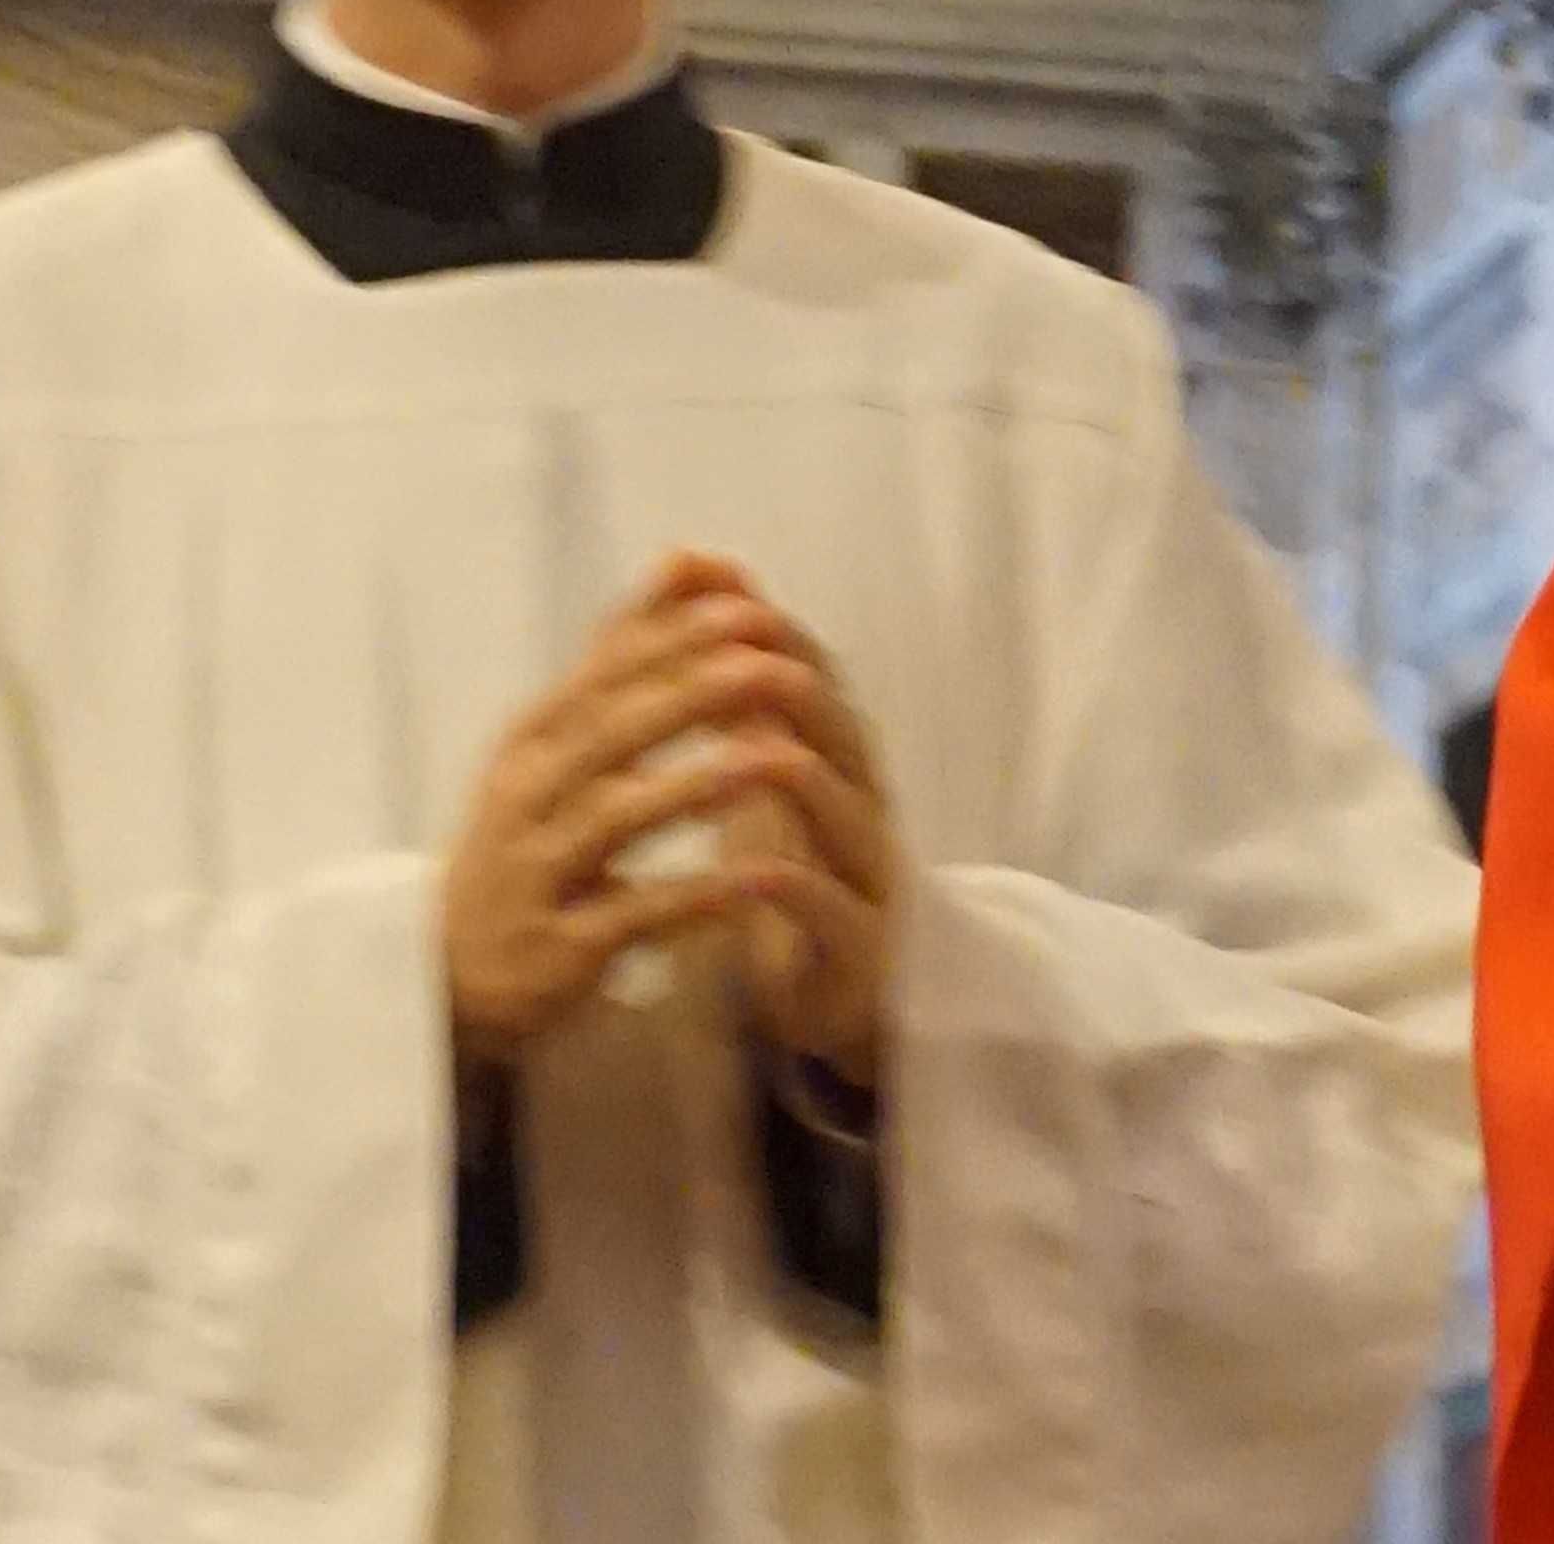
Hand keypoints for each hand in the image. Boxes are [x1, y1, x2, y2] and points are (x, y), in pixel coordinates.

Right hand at [440, 552, 850, 1068]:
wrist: (451, 976)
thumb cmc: (534, 834)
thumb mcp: (564, 742)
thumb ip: (627, 653)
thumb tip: (688, 555)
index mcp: (534, 738)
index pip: (604, 673)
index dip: (675, 640)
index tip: (752, 608)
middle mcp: (524, 797)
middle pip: (608, 735)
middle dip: (691, 697)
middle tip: (769, 665)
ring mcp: (533, 874)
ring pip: (614, 819)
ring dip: (697, 786)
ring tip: (775, 760)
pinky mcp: (554, 951)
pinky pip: (630, 916)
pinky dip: (693, 897)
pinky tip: (755, 879)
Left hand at [716, 596, 899, 1088]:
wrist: (827, 994)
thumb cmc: (785, 864)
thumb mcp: (748, 767)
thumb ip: (720, 674)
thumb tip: (687, 559)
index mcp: (831, 752)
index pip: (807, 671)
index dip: (766, 630)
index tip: (714, 594)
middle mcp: (859, 796)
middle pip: (837, 726)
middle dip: (791, 686)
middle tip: (743, 654)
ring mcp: (866, 868)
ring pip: (845, 809)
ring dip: (798, 778)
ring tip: (751, 754)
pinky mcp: (860, 943)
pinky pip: (831, 908)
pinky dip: (793, 886)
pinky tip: (749, 870)